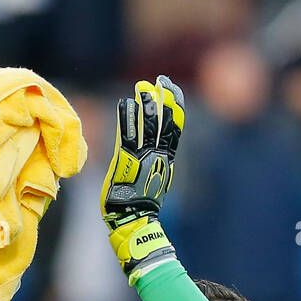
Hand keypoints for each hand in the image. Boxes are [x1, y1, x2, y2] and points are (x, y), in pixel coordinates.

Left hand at [101, 75, 184, 281]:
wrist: (134, 220)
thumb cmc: (141, 203)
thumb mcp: (155, 179)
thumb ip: (156, 162)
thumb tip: (158, 150)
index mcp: (167, 159)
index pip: (175, 126)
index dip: (175, 105)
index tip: (171, 87)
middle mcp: (158, 156)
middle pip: (165, 121)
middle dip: (163, 98)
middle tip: (159, 80)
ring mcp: (144, 158)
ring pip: (148, 125)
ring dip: (145, 102)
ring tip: (141, 86)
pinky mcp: (127, 161)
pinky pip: (127, 135)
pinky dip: (127, 117)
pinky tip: (125, 102)